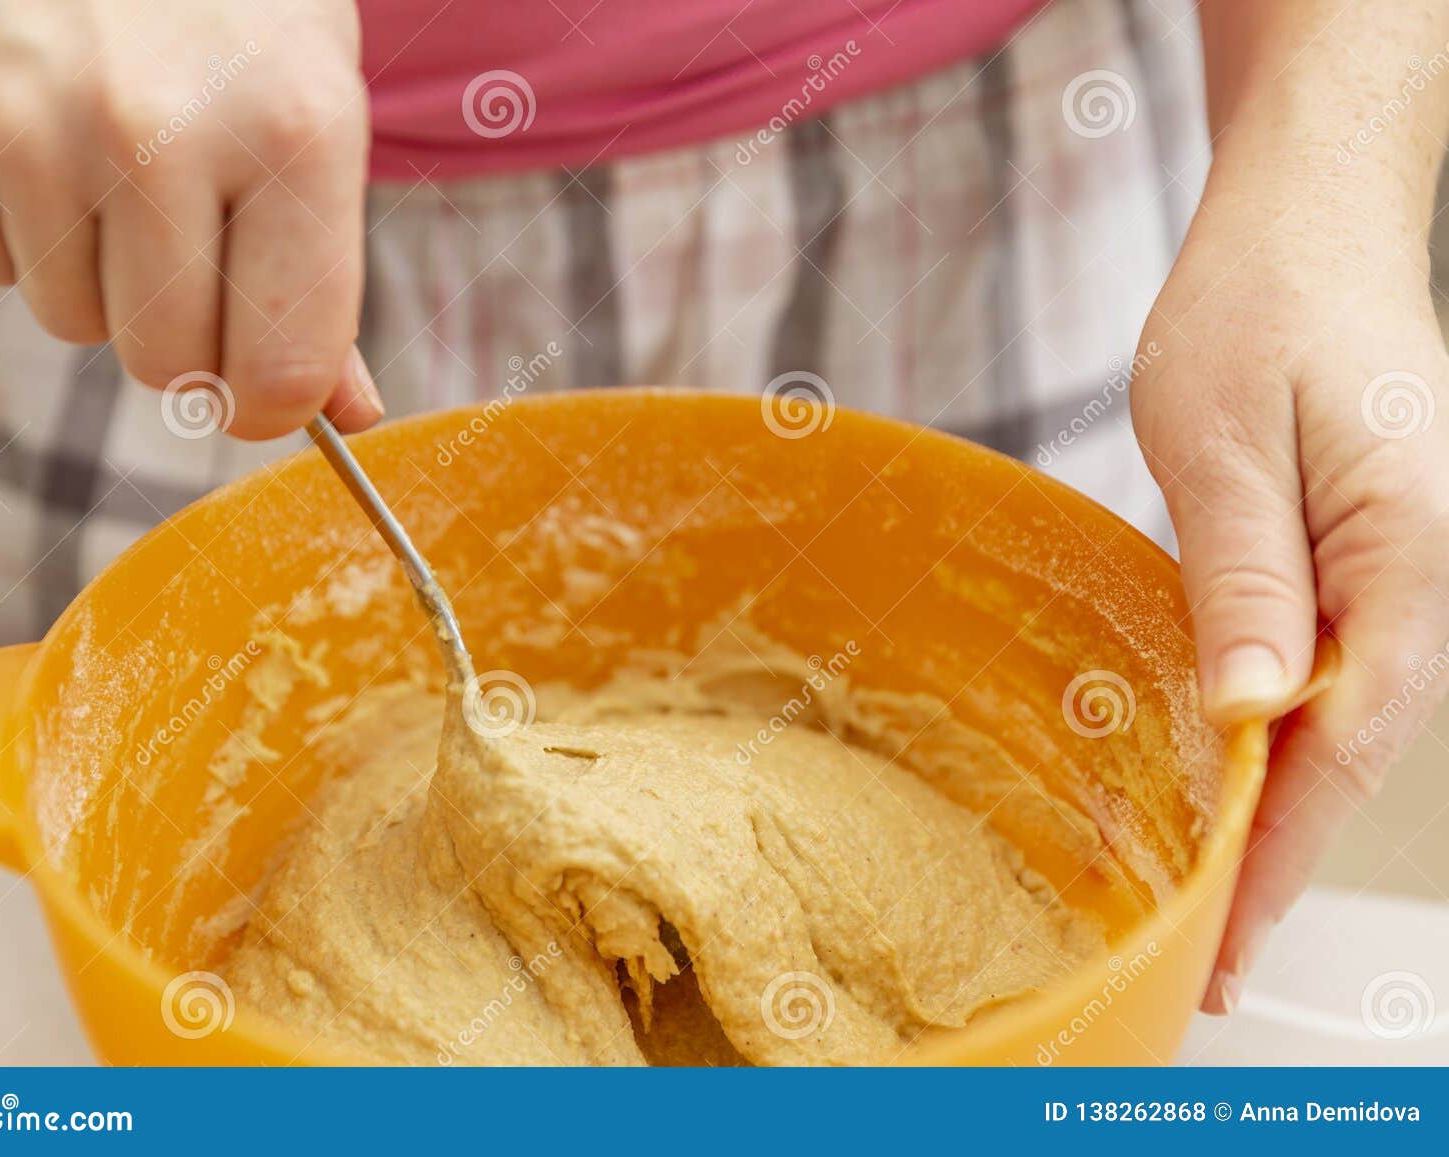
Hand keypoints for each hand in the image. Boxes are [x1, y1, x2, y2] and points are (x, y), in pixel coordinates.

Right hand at [0, 0, 378, 437]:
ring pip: (74, 323)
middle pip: (169, 364)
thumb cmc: (230, 8)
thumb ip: (323, 274)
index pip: (281, 366)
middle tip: (187, 234)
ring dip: (97, 271)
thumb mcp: (313, 113)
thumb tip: (344, 416)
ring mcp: (29, 125)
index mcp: (290, 133)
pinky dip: (13, 225)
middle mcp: (157, 132)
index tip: (264, 387)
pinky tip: (37, 128)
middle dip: (184, 330)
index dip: (272, 400)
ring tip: (111, 155)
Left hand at [1132, 157, 1448, 1010]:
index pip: (1342, 746)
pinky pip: (1327, 669)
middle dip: (1277, 859)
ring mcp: (1399, 568)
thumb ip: (1246, 576)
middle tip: (1206, 959)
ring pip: (1342, 721)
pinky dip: (1278, 737)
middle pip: (1350, 753)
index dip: (1279, 855)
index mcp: (1403, 556)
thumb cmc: (1262, 304)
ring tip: (1208, 895)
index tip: (1221, 943)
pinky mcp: (1363, 555)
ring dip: (1277, 808)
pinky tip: (1232, 775)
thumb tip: (1254, 710)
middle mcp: (1421, 577)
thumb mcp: (1221, 437)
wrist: (1308, 224)